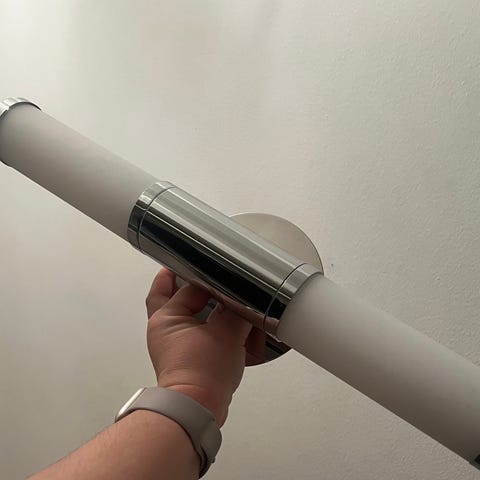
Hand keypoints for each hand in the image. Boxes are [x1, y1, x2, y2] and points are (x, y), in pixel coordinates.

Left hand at [145, 268, 261, 425]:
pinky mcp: (182, 357)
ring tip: (204, 291)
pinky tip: (215, 320)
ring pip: (177, 315)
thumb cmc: (203, 372)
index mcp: (166, 317)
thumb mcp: (227, 332)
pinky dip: (198, 322)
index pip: (186, 287)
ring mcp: (170, 345)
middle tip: (185, 268)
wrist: (197, 407)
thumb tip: (243, 299)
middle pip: (164, 296)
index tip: (218, 272)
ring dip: (187, 302)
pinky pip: (188, 332)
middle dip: (174, 281)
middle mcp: (163, 330)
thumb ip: (237, 310)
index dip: (205, 278)